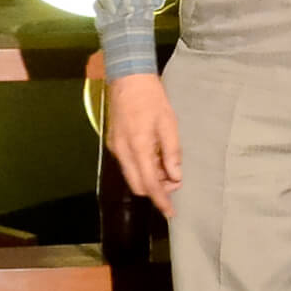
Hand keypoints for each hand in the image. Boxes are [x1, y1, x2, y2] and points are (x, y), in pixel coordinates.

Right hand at [104, 72, 182, 216]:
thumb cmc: (152, 98)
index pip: (149, 184)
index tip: (170, 212)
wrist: (128, 77)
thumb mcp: (168, 123)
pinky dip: (143, 167)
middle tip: (175, 182)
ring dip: (150, 178)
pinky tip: (156, 159)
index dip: (160, 200)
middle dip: (156, 190)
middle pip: (138, 185)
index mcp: (137, 148)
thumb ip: (171, 152)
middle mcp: (123, 152)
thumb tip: (175, 176)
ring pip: (132, 175)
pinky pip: (129, 164)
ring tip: (168, 169)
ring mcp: (116, 147)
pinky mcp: (115, 141)